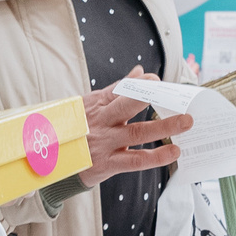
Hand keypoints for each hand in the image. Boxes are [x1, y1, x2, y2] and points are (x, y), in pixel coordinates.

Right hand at [81, 67, 192, 186]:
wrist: (49, 163)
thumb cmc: (76, 131)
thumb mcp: (90, 106)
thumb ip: (116, 90)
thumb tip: (139, 71)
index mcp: (95, 104)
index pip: (120, 89)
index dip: (140, 83)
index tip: (156, 79)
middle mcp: (100, 121)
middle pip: (128, 105)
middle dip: (152, 98)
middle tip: (176, 96)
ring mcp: (104, 142)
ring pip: (138, 133)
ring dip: (164, 127)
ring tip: (186, 122)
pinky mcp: (106, 163)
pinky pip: (135, 160)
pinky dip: (156, 156)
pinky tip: (173, 152)